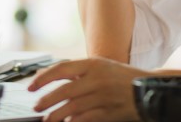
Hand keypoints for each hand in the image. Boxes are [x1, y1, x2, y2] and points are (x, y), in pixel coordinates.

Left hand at [28, 57, 152, 121]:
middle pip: (64, 90)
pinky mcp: (110, 112)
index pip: (61, 68)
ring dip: (56, 115)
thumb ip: (79, 73)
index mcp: (93, 64)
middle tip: (36, 107)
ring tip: (48, 120)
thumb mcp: (102, 67)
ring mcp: (104, 96)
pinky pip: (86, 119)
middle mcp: (98, 78)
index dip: (43, 78)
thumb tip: (51, 81)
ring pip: (72, 108)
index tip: (30, 86)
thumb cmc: (122, 78)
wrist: (150, 88)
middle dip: (46, 100)